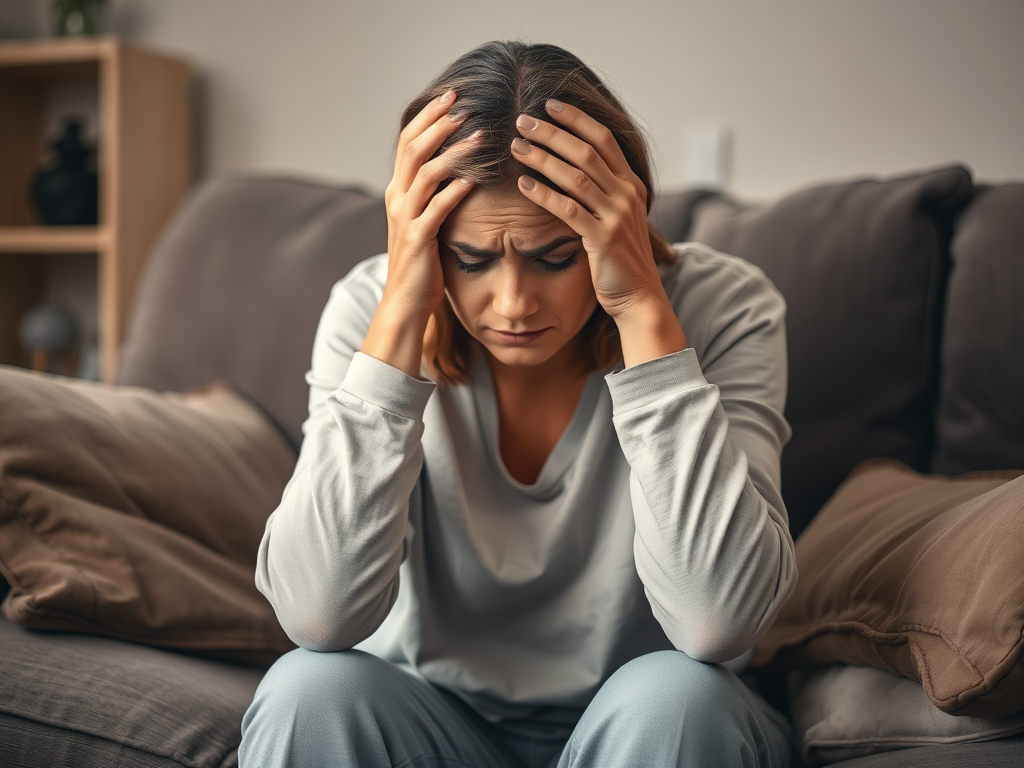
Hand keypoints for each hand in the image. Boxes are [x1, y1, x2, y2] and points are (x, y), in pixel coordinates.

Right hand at [362, 90, 477, 375]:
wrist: (404, 305)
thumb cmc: (422, 264)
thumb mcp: (426, 222)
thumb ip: (436, 194)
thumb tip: (461, 167)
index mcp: (398, 190)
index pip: (410, 140)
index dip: (429, 115)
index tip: (453, 94)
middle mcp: (397, 198)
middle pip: (414, 147)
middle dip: (439, 121)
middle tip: (464, 100)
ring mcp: (405, 218)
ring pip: (425, 172)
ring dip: (453, 150)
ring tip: (479, 134)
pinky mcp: (417, 239)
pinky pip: (437, 208)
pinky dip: (456, 189)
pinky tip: (477, 178)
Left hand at [511, 100, 663, 320]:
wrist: (638, 297)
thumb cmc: (620, 259)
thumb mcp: (617, 218)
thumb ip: (603, 193)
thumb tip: (574, 168)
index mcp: (631, 184)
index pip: (603, 139)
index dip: (577, 119)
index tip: (550, 104)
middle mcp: (627, 194)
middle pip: (586, 151)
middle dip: (552, 133)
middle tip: (523, 120)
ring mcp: (617, 215)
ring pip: (576, 176)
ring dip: (543, 158)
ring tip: (516, 147)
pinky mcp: (603, 239)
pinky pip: (569, 210)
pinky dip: (544, 195)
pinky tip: (522, 185)